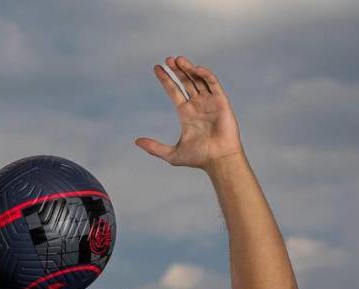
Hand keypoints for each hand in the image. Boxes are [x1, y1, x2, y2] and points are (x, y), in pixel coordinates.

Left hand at [135, 56, 243, 171]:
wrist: (218, 160)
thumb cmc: (199, 158)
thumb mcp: (171, 153)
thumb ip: (154, 147)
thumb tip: (136, 141)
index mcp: (186, 113)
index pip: (173, 91)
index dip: (165, 79)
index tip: (156, 68)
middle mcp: (197, 105)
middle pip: (186, 82)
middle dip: (177, 70)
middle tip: (167, 59)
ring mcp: (209, 102)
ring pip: (198, 79)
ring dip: (189, 69)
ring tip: (178, 60)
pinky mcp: (221, 101)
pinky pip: (213, 84)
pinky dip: (205, 75)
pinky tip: (195, 69)